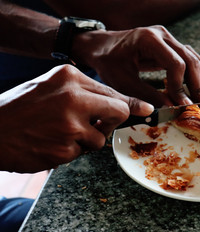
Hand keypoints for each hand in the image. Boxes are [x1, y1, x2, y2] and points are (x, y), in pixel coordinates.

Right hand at [0, 65, 152, 172]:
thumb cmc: (19, 107)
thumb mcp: (50, 85)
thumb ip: (85, 91)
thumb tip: (121, 103)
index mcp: (70, 79)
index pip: (114, 94)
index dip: (132, 104)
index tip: (146, 109)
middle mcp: (74, 99)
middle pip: (118, 113)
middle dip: (113, 122)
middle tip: (98, 124)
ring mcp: (70, 126)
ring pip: (100, 138)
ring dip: (86, 139)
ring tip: (59, 132)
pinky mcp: (65, 149)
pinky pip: (81, 152)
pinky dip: (71, 150)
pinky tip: (51, 141)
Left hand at [72, 25, 199, 106]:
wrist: (101, 47)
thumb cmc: (108, 61)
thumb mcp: (123, 81)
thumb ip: (146, 95)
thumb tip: (170, 109)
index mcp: (149, 39)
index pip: (176, 63)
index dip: (180, 86)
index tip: (181, 104)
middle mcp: (163, 35)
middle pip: (190, 59)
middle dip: (199, 85)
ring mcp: (168, 39)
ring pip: (194, 59)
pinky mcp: (170, 46)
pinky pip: (190, 59)